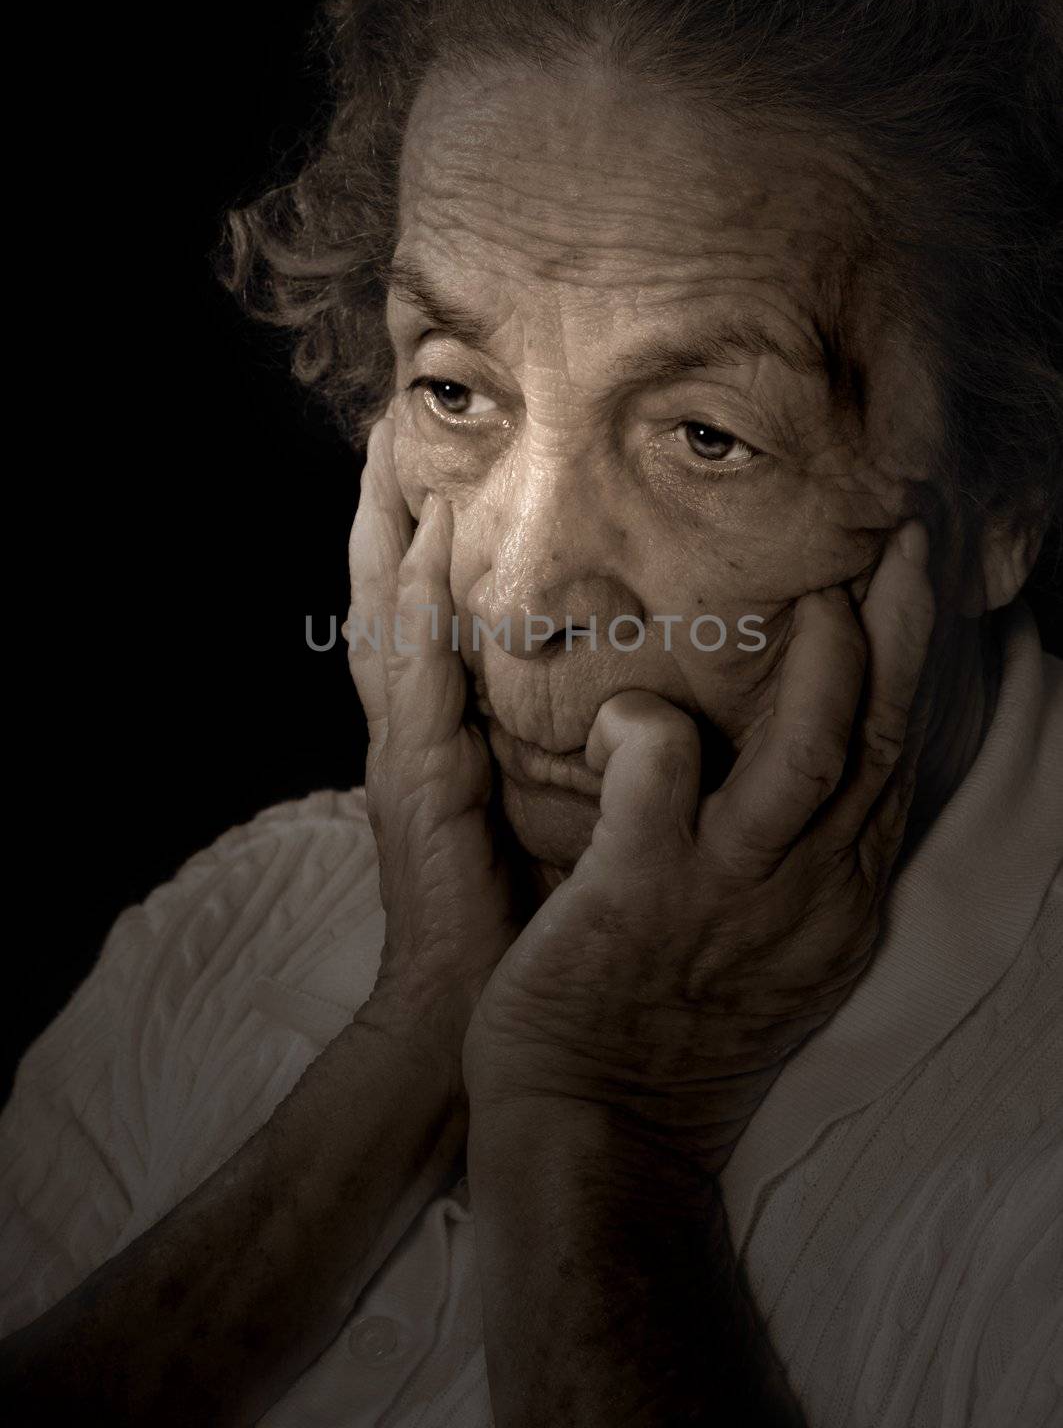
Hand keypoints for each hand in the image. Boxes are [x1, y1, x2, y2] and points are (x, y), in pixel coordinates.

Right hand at [346, 419, 519, 1065]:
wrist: (473, 1026)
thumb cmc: (531, 923)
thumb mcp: (562, 815)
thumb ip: (580, 746)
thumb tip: (654, 685)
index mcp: (453, 736)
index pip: (438, 616)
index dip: (431, 538)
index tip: (442, 457)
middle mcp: (422, 732)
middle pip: (399, 596)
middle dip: (390, 506)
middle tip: (394, 413)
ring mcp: (408, 754)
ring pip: (390, 618)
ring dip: (384, 529)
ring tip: (387, 443)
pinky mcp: (415, 784)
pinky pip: (413, 677)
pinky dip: (414, 604)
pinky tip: (423, 541)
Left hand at [463, 521, 935, 1171]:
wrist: (597, 1134)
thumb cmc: (666, 1023)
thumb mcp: (767, 941)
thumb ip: (789, 852)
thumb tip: (788, 761)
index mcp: (834, 894)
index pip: (896, 760)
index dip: (910, 666)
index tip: (909, 582)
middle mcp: (806, 888)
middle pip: (884, 738)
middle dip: (904, 630)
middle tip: (902, 533)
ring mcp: (729, 890)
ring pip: (812, 751)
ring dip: (826, 657)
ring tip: (822, 577)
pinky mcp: (645, 892)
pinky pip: (660, 768)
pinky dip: (643, 722)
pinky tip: (617, 712)